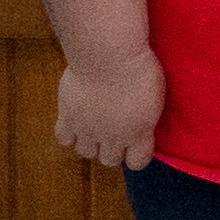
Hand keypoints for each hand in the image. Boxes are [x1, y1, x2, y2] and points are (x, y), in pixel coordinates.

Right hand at [49, 46, 166, 170]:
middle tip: (113, 133)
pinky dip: (69, 134)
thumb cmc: (139, 69)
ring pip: (86, 152)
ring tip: (94, 127)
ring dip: (90, 143)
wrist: (108, 58)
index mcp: (139, 132)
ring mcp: (88, 130)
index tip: (135, 145)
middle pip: (109, 160)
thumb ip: (146, 118)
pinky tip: (75, 121)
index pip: (138, 162)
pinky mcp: (68, 118)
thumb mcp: (155, 97)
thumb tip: (141, 126)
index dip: (136, 156)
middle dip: (112, 150)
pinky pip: (64, 139)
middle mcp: (113, 137)